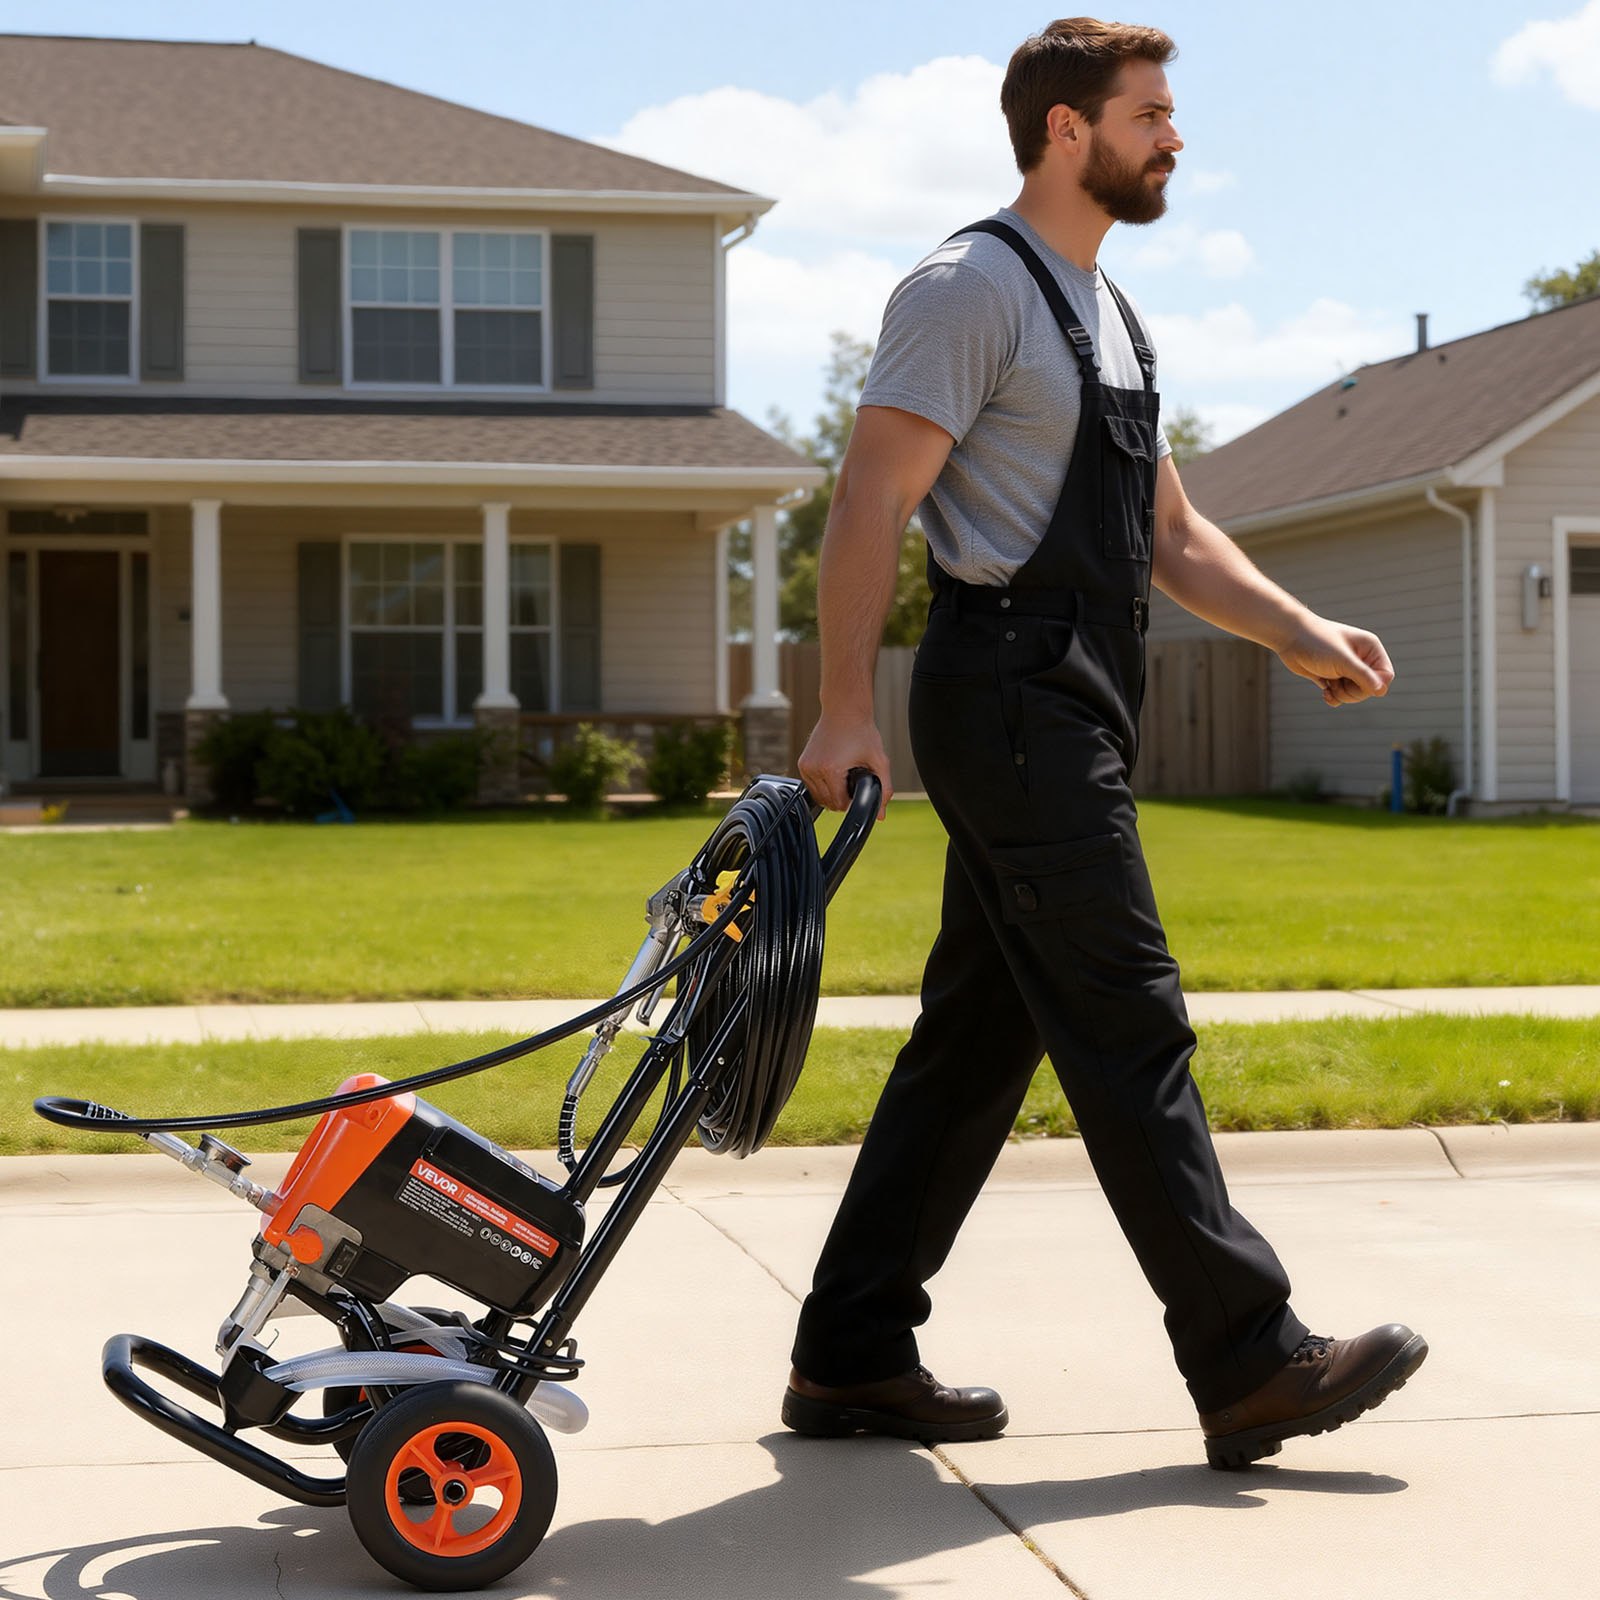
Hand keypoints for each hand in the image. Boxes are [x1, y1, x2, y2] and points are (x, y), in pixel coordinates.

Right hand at [798, 712, 892, 816]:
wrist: (844, 709)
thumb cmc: (861, 731)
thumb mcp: (879, 760)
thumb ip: (883, 789)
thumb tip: (880, 814)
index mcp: (831, 770)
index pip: (839, 804)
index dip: (852, 801)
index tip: (859, 787)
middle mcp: (814, 769)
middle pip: (828, 802)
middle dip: (842, 797)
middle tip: (853, 779)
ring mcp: (806, 766)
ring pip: (818, 796)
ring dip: (831, 792)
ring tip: (844, 774)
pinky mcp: (802, 763)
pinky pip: (812, 785)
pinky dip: (823, 784)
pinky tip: (835, 771)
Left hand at [1278, 614, 1394, 706]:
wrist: (1289, 637)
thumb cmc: (1317, 642)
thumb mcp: (1342, 660)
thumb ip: (1362, 675)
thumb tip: (1381, 692)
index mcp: (1369, 649)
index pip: (1385, 676)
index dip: (1374, 685)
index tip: (1356, 684)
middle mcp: (1360, 659)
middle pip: (1369, 688)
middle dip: (1353, 691)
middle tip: (1338, 683)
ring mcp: (1346, 669)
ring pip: (1354, 694)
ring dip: (1341, 694)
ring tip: (1328, 684)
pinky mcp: (1332, 677)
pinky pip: (1340, 696)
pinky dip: (1333, 697)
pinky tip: (1325, 692)